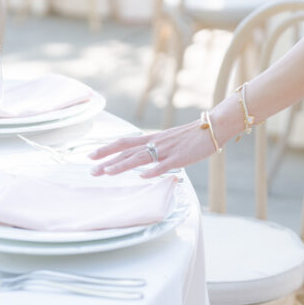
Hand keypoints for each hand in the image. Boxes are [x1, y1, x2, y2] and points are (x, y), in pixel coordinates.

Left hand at [89, 119, 216, 177]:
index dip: (107, 148)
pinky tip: (142, 177)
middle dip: (107, 160)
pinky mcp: (180, 158)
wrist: (213, 127)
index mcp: (153, 138)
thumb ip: (157, 148)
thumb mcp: (170, 139)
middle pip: (127, 150)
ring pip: (140, 158)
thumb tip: (145, 161)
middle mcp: (156, 142)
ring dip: (123, 165)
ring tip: (107, 172)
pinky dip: (152, 171)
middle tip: (90, 169)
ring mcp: (167, 150)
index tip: (91, 156)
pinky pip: (164, 166)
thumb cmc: (193, 135)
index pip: (124, 142)